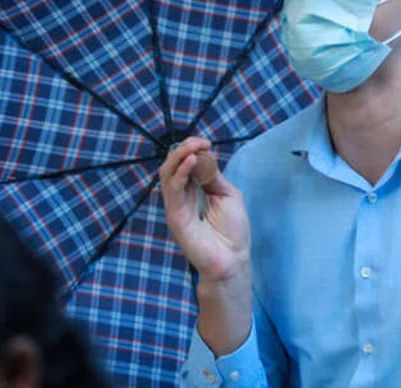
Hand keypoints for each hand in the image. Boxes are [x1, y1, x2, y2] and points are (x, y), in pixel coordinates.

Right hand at [159, 137, 250, 280]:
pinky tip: (191, 162)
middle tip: (199, 142)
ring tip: (194, 148)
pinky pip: (172, 191)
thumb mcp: (228, 195)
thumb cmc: (233, 231)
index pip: (185, 163)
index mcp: (195, 190)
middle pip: (173, 166)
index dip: (193, 149)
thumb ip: (213, 177)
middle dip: (184, 149)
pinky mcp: (175, 217)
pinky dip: (180, 174)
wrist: (233, 259)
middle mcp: (183, 196)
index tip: (206, 142)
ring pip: (167, 175)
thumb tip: (204, 156)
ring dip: (179, 157)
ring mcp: (177, 206)